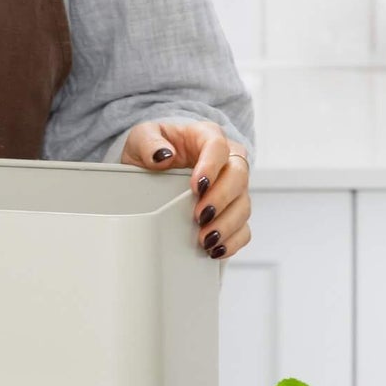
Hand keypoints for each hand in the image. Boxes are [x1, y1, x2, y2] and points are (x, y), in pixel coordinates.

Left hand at [119, 119, 250, 260]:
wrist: (152, 166)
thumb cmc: (152, 148)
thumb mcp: (141, 138)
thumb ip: (148, 142)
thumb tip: (162, 156)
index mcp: (206, 137)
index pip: (218, 146)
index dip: (211, 166)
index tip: (197, 186)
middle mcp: (226, 159)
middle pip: (239, 175)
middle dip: (221, 198)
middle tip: (201, 215)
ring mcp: (232, 186)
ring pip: (244, 204)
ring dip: (227, 224)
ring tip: (206, 238)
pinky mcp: (231, 209)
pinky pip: (243, 227)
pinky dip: (233, 240)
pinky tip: (216, 249)